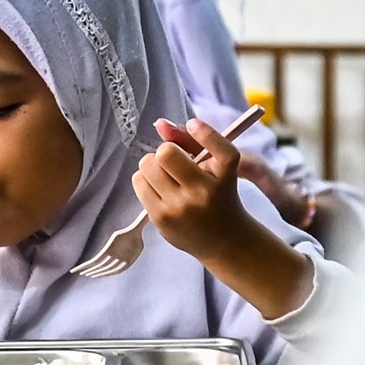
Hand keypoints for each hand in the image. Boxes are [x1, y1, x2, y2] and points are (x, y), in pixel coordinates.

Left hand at [132, 117, 313, 319]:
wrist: (223, 240)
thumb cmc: (217, 196)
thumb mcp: (214, 168)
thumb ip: (189, 142)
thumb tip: (159, 124)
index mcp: (225, 176)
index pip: (220, 148)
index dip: (204, 132)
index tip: (194, 125)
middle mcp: (205, 192)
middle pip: (166, 153)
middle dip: (166, 152)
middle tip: (174, 163)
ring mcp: (181, 207)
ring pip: (148, 165)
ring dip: (153, 165)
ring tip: (165, 176)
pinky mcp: (162, 218)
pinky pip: (139, 183)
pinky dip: (145, 180)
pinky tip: (159, 189)